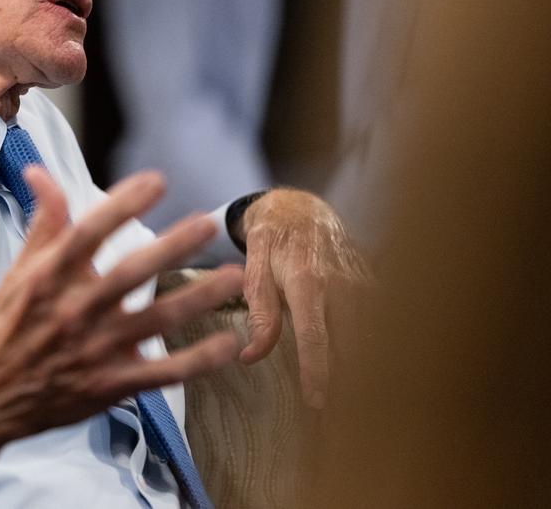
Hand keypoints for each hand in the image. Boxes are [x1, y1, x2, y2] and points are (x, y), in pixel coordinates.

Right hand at [0, 169, 243, 467]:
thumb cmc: (4, 328)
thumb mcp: (17, 272)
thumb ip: (42, 223)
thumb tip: (40, 173)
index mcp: (48, 279)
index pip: (88, 232)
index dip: (123, 203)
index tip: (156, 181)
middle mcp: (74, 311)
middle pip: (130, 273)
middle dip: (172, 246)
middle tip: (207, 224)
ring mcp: (95, 350)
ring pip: (156, 321)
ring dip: (197, 298)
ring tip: (232, 276)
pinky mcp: (110, 385)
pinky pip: (163, 373)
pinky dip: (198, 360)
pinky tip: (228, 343)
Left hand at [237, 188, 370, 408]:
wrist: (303, 208)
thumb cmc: (273, 240)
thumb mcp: (254, 267)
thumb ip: (259, 311)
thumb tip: (251, 356)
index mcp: (308, 280)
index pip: (316, 335)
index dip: (319, 371)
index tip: (319, 404)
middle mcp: (345, 284)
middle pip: (353, 346)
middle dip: (349, 386)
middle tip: (338, 425)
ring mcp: (366, 285)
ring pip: (373, 340)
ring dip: (367, 375)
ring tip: (356, 413)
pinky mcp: (377, 288)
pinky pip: (382, 329)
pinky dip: (377, 355)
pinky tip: (372, 382)